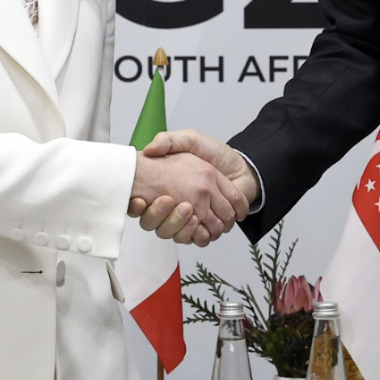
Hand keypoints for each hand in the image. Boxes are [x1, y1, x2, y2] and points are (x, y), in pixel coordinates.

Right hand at [127, 130, 256, 245]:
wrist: (243, 166)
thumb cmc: (217, 154)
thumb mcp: (190, 140)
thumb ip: (169, 141)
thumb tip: (149, 150)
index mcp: (165, 188)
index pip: (140, 204)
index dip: (135, 206)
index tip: (138, 200)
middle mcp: (173, 206)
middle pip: (153, 222)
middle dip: (157, 215)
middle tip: (167, 200)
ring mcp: (189, 219)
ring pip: (171, 233)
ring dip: (176, 224)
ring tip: (187, 210)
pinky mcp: (205, 227)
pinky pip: (193, 239)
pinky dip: (194, 234)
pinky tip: (197, 222)